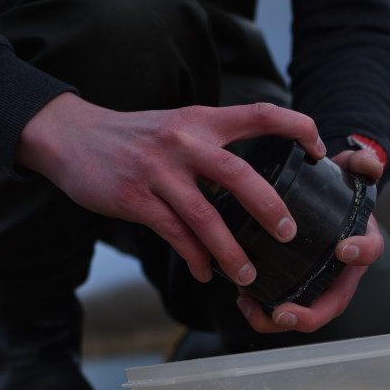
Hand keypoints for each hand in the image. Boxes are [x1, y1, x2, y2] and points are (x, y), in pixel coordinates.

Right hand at [15, 93, 325, 283]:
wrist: (70, 136)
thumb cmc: (132, 137)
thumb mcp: (177, 127)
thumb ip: (212, 148)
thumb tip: (250, 186)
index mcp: (202, 121)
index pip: (260, 113)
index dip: (296, 127)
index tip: (319, 149)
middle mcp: (184, 142)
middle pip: (239, 175)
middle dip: (269, 208)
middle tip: (289, 234)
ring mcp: (158, 171)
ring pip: (205, 217)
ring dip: (231, 251)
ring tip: (248, 275)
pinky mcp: (135, 198)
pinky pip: (174, 235)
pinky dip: (194, 258)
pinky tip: (205, 273)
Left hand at [236, 148, 384, 333]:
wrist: (322, 201)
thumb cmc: (337, 190)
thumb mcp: (350, 172)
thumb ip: (362, 164)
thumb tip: (369, 164)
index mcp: (361, 244)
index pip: (370, 253)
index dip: (362, 253)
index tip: (344, 248)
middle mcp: (341, 272)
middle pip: (332, 304)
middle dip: (309, 315)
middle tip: (283, 314)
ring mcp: (317, 283)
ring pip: (304, 314)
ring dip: (276, 319)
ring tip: (250, 307)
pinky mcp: (293, 285)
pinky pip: (282, 307)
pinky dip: (262, 310)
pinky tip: (242, 300)